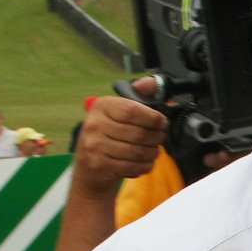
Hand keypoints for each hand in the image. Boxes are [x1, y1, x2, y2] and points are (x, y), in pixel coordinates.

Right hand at [71, 77, 167, 196]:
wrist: (89, 164)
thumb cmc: (111, 134)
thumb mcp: (121, 111)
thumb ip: (141, 96)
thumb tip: (149, 84)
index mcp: (101, 106)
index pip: (132, 110)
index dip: (154, 118)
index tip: (162, 122)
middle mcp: (94, 124)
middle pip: (139, 134)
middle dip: (157, 138)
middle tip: (160, 138)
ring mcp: (94, 145)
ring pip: (139, 152)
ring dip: (153, 153)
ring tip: (152, 150)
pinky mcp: (99, 164)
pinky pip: (134, 166)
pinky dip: (145, 165)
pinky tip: (143, 161)